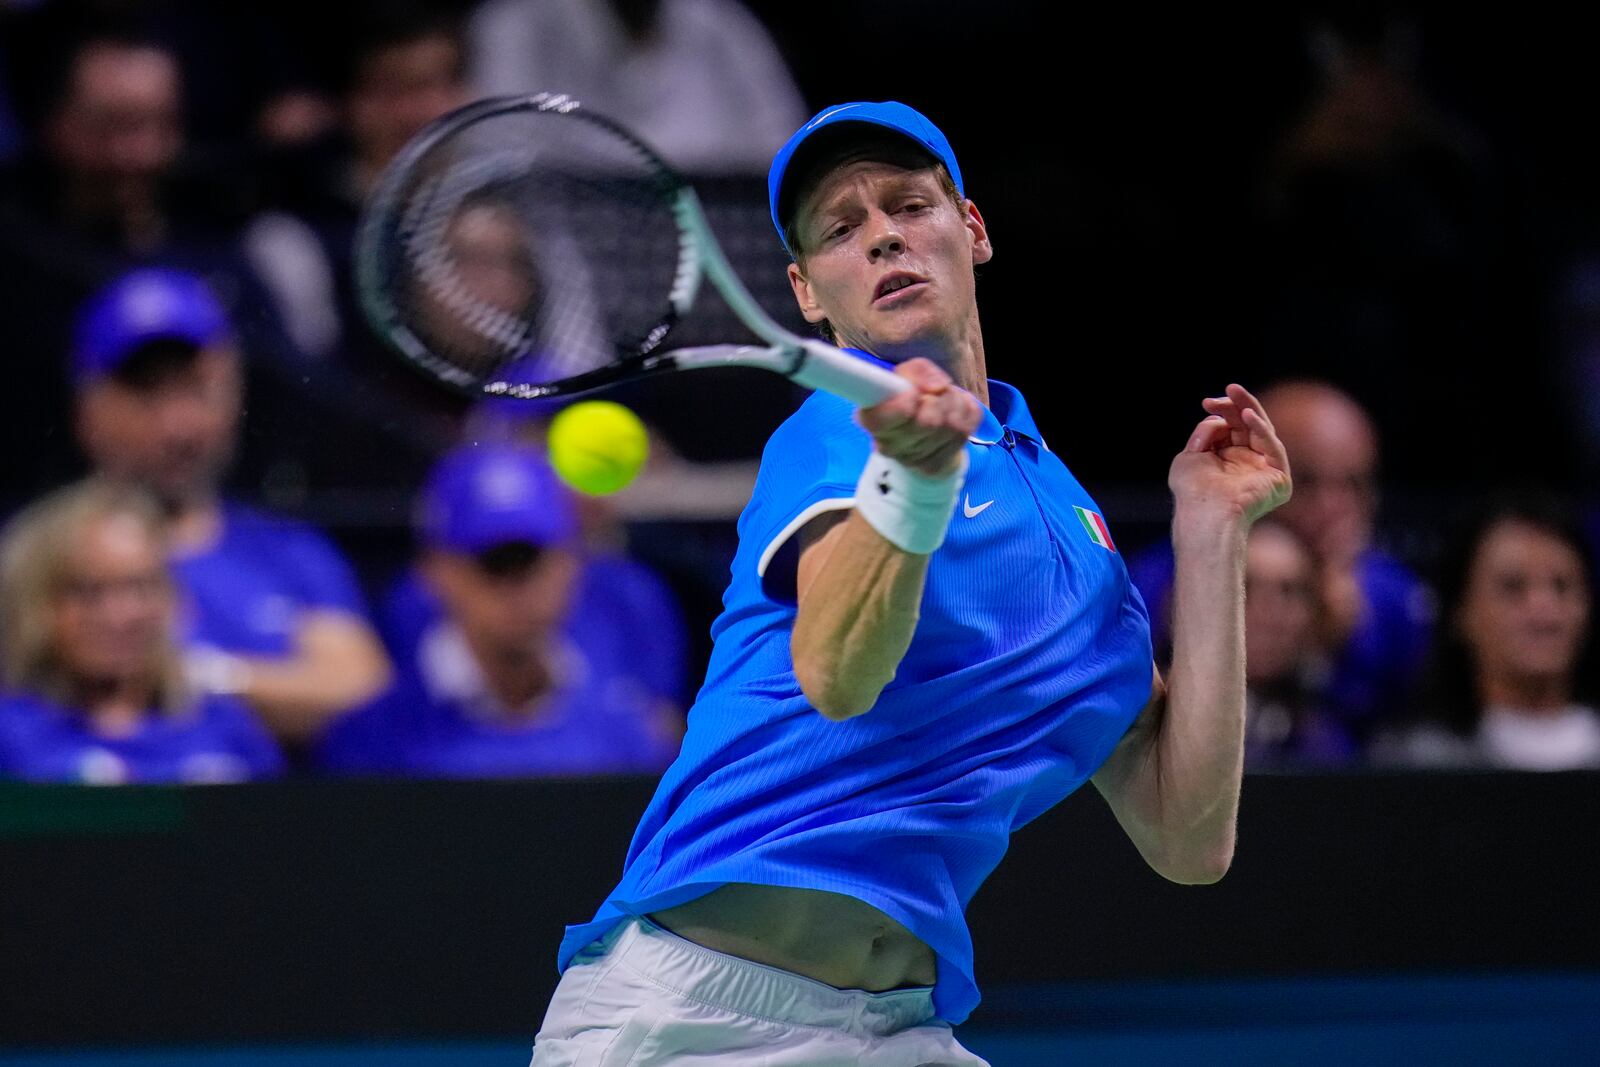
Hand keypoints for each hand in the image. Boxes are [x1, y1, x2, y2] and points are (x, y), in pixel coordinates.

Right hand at [855, 358, 982, 476]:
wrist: (921, 430)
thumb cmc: (908, 397)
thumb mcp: (906, 374)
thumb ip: (917, 371)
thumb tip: (938, 386)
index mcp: (872, 419)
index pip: (883, 419)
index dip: (903, 404)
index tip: (912, 393)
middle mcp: (888, 445)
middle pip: (927, 422)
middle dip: (938, 399)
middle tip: (933, 394)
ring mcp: (913, 460)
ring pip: (951, 426)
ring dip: (954, 404)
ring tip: (946, 401)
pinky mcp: (936, 467)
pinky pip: (966, 431)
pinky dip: (966, 414)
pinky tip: (955, 414)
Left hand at [1169, 383, 1291, 525]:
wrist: (1205, 512)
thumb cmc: (1193, 491)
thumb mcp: (1189, 455)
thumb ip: (1204, 434)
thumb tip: (1217, 419)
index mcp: (1228, 462)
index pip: (1231, 429)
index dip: (1222, 412)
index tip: (1207, 402)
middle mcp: (1248, 466)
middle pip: (1248, 426)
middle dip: (1237, 405)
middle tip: (1228, 388)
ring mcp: (1265, 471)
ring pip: (1262, 431)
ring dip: (1249, 409)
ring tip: (1234, 393)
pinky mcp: (1279, 478)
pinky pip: (1273, 446)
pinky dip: (1261, 428)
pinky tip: (1247, 414)